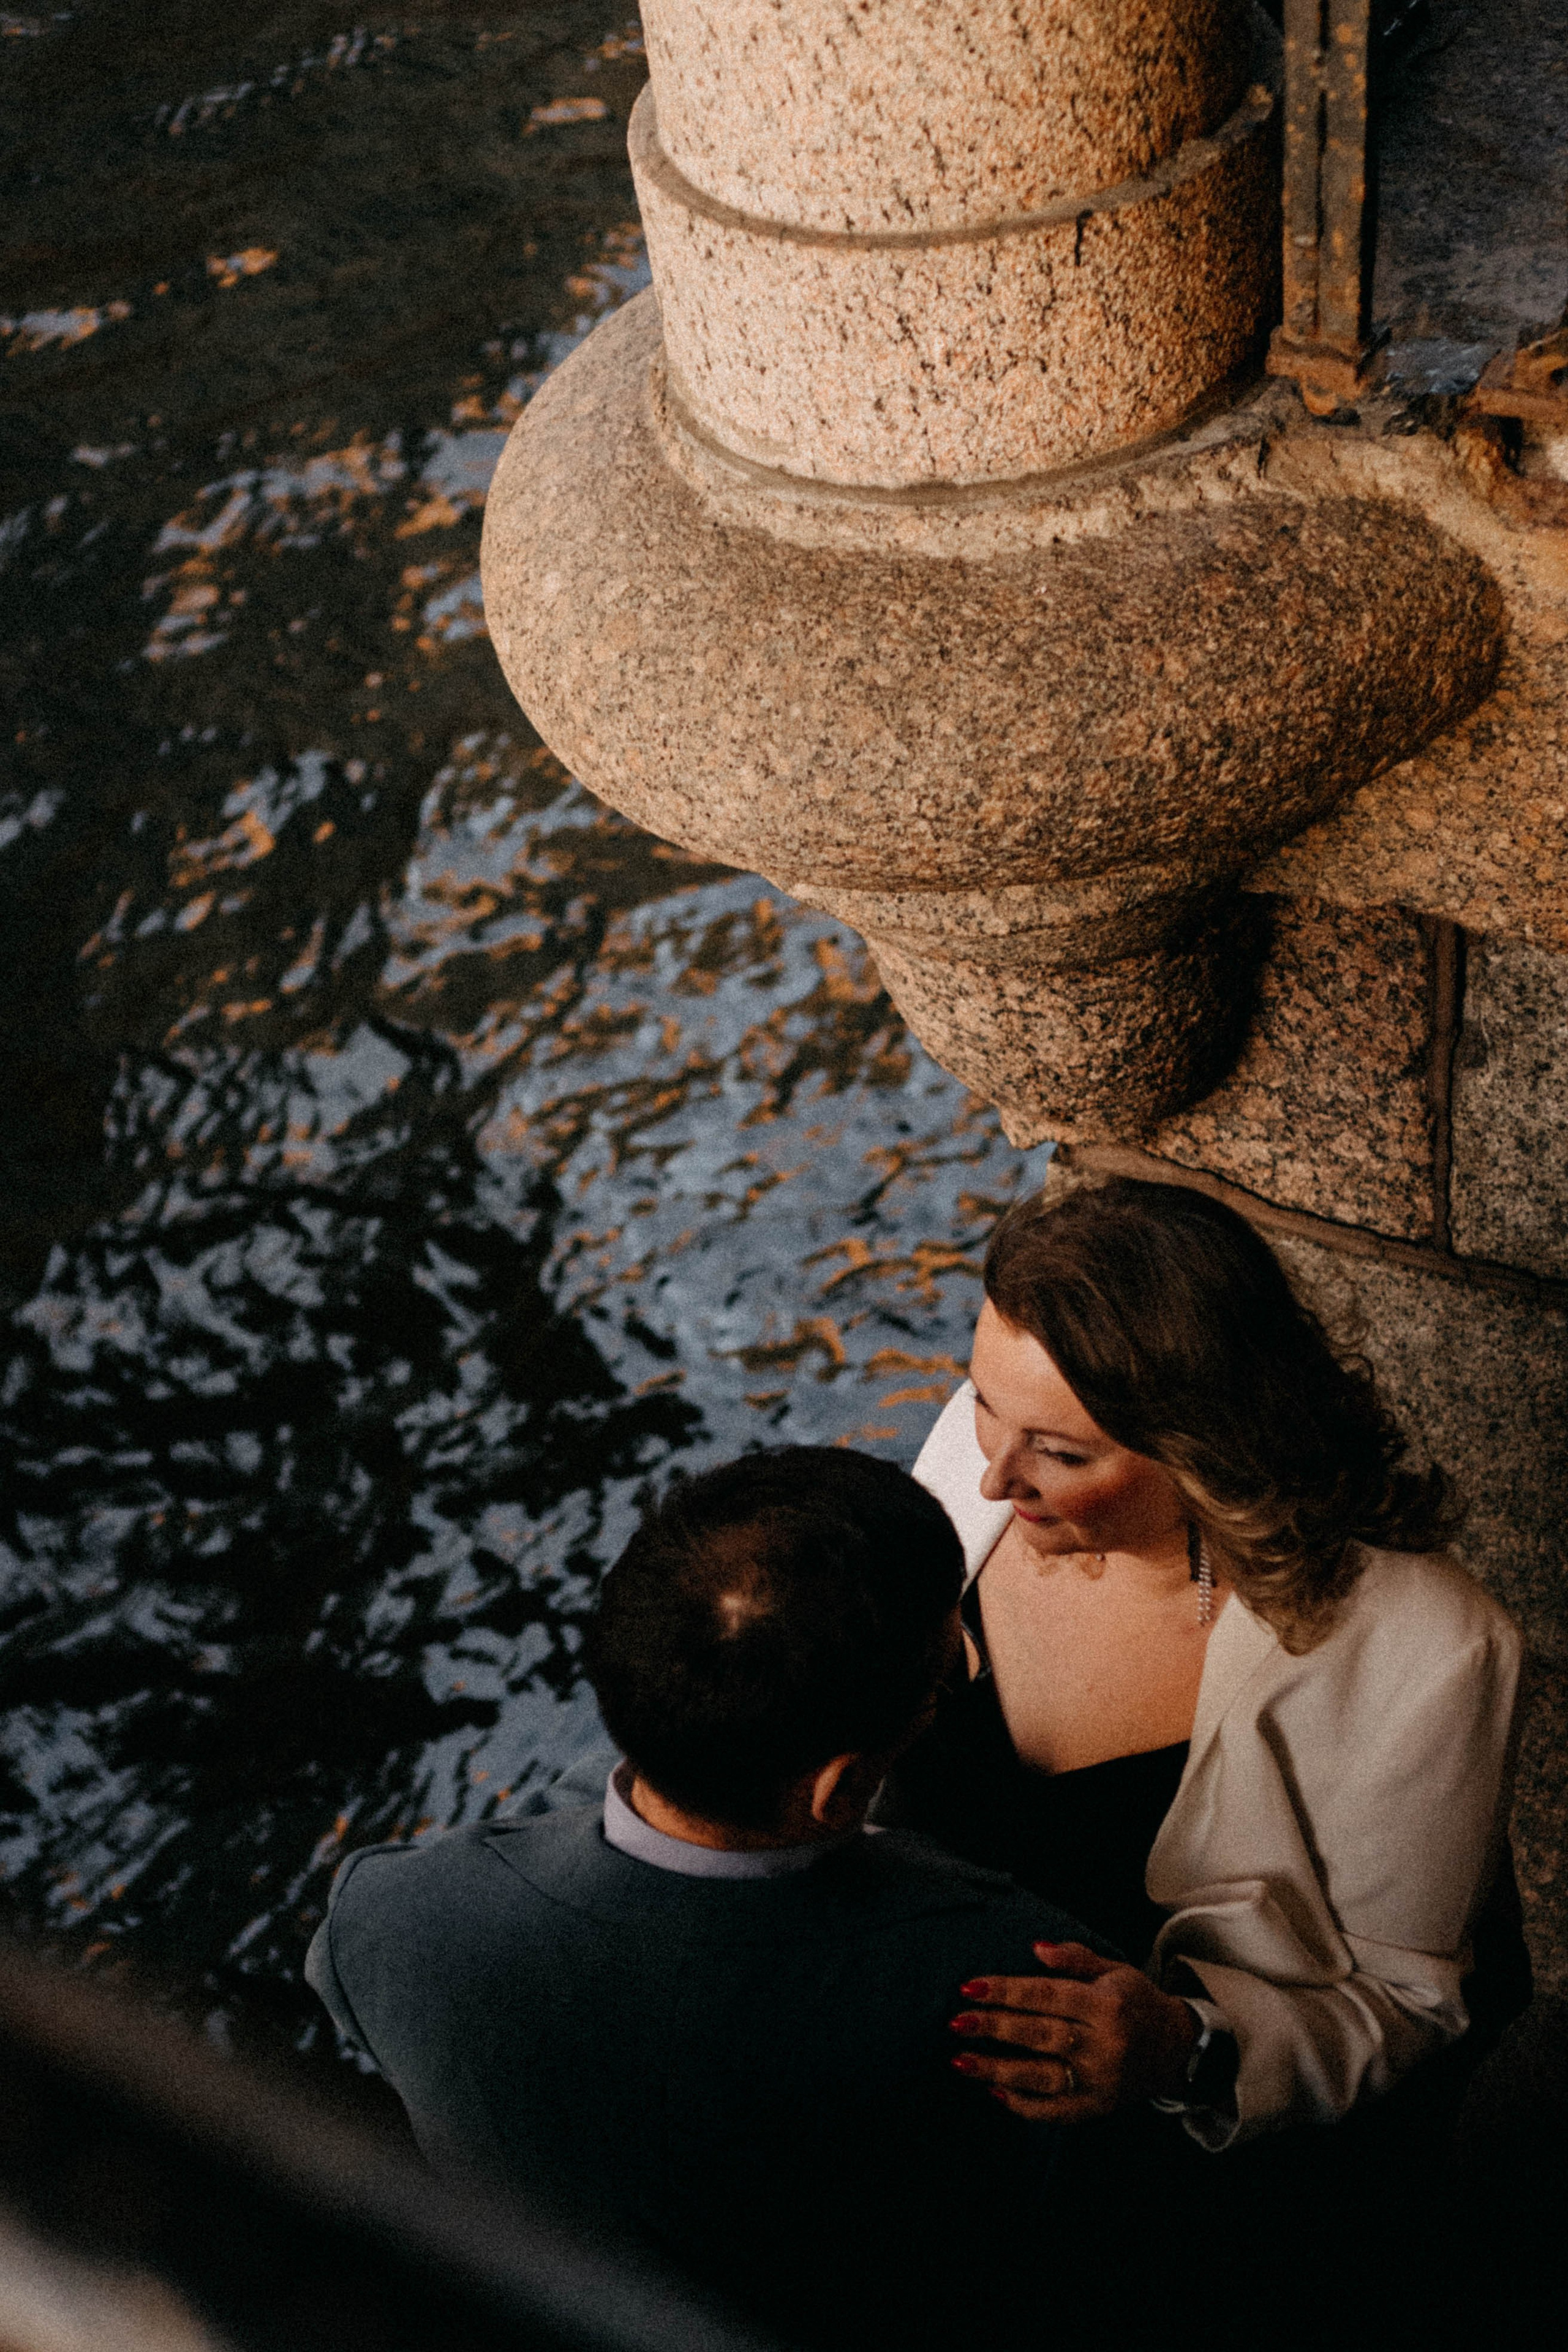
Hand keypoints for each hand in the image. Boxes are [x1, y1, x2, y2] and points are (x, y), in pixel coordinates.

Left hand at [948, 1941, 1198, 2121]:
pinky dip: (1025, 2105)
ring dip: (998, 2070)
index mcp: (1107, 2005)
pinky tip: (995, 2093)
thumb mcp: (1115, 1970)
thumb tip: (1035, 1948)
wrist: (1177, 2051)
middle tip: (956, 2022)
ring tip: (961, 2061)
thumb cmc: (1137, 2002)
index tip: (970, 1987)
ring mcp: (1101, 2080)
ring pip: (1042, 2076)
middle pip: (1040, 2035)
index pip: (1048, 1995)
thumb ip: (1075, 1957)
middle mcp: (1104, 2044)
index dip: (1007, 1991)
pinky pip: (1056, 2110)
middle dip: (994, 2028)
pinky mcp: (1098, 2107)